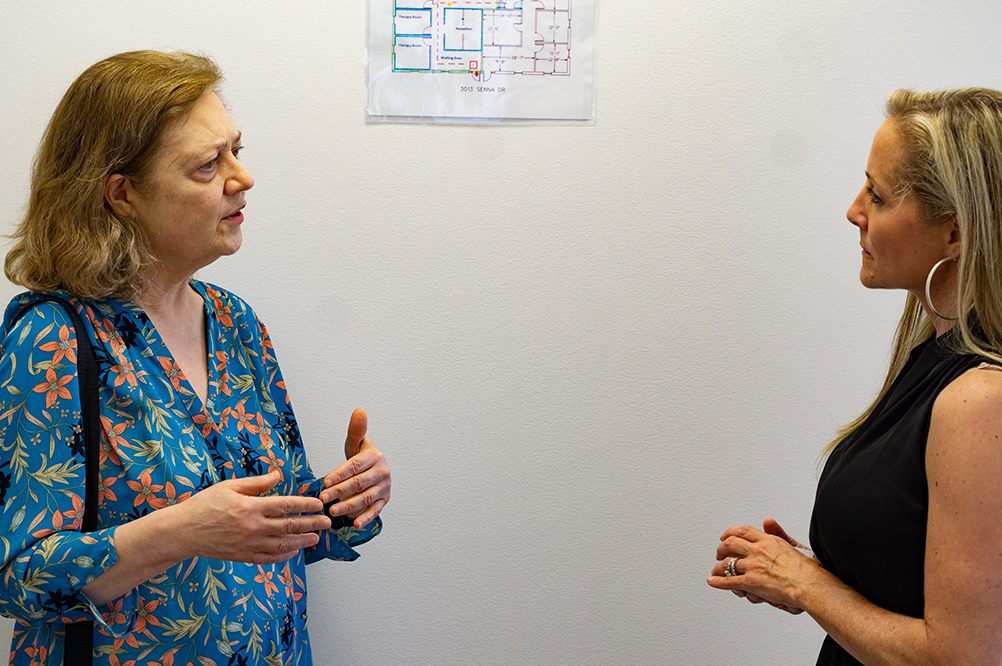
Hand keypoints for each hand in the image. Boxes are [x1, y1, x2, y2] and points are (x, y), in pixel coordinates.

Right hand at [176, 470, 329, 563]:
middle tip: (327, 523)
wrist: (182, 532)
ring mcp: (248, 544)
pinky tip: (293, 551)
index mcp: (250, 507)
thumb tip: (279, 475)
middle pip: (289, 526)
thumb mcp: (229, 486)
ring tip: (316, 538)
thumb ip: (257, 483)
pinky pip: (269, 559)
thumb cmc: (203, 505)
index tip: (318, 504)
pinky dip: (284, 556)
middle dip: (311, 524)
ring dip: (302, 541)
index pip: (286, 505)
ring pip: (283, 545)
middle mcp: (252, 528)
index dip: (305, 505)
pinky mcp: (242, 557)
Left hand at [320, 408, 390, 528]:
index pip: (355, 466)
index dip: (340, 474)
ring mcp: (384, 487)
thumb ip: (356, 429)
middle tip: (323, 498)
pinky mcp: (384, 500)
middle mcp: (382, 472)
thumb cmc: (361, 457)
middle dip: (340, 491)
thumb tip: (359, 411)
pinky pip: (375, 510)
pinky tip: (355, 524)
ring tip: (333, 511)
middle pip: (359, 483)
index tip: (325, 482)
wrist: (375, 468)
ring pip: (366, 498)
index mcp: (374, 457)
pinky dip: (366, 518)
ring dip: (349, 506)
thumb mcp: (356, 443)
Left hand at [707, 519, 818, 613]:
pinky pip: (729, 581)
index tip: (726, 536)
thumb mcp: (795, 544)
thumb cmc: (809, 570)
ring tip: (715, 570)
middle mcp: (758, 551)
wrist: (811, 586)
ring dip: (718, 568)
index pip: (743, 531)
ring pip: (727, 564)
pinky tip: (712, 581)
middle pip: (730, 544)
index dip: (730, 533)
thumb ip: (778, 532)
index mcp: (769, 541)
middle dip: (721, 548)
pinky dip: (718, 582)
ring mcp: (753, 566)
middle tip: (719, 553)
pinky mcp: (750, 582)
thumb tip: (767, 521)